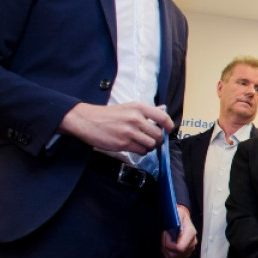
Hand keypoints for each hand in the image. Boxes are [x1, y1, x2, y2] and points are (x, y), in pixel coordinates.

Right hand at [59, 101, 173, 154]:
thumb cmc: (109, 114)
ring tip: (144, 144)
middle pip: (158, 134)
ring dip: (150, 147)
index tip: (168, 130)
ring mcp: (129, 132)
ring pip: (151, 144)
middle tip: (154, 140)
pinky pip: (141, 151)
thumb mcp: (129, 107)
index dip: (169, 126)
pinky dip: (142, 151)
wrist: (87, 120)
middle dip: (158, 140)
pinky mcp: (123, 143)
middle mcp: (136, 119)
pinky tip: (136, 147)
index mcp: (139, 107)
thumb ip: (147, 110)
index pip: (163, 117)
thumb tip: (163, 109)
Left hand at [161, 205, 197, 257]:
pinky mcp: (187, 252)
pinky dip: (169, 253)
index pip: (179, 248)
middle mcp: (192, 242)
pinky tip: (168, 245)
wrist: (183, 218)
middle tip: (164, 236)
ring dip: (166, 250)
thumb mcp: (177, 214)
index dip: (168, 244)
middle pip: (175, 254)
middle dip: (165, 247)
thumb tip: (173, 227)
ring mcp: (190, 248)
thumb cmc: (179, 216)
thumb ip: (175, 220)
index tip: (166, 234)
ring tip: (166, 240)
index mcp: (191, 233)